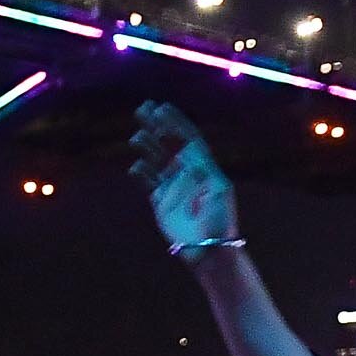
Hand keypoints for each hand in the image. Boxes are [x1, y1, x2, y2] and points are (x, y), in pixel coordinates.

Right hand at [131, 101, 239, 255]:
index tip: (162, 107)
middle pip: (168, 142)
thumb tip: (188, 149)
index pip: (187, 137)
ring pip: (155, 158)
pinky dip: (140, 172)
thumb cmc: (219, 220)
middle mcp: (187, 171)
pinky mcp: (160, 201)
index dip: (176, 121)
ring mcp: (172, 185)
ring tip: (137, 137)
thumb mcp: (218, 190)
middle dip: (156, 125)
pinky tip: (136, 166)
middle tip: (143, 108)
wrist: (209, 248)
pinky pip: (147, 181)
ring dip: (146, 145)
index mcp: (203, 166)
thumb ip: (203, 168)